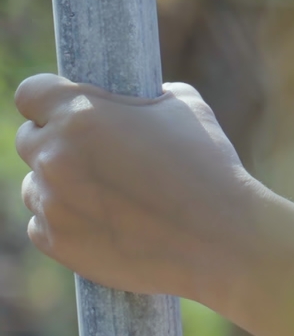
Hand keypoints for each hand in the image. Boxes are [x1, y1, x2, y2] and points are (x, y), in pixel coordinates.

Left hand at [15, 73, 267, 305]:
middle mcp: (54, 155)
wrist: (223, 241)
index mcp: (80, 114)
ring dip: (60, 186)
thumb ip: (145, 97)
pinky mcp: (56, 242)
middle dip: (56, 143)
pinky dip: (67, 223)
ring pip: (35, 185)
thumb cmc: (210, 170)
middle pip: (28, 139)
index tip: (66, 110)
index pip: (31, 93)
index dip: (49, 100)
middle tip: (96, 157)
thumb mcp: (187, 110)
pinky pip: (43, 225)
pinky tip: (106, 224)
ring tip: (108, 197)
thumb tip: (132, 102)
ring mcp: (51, 201)